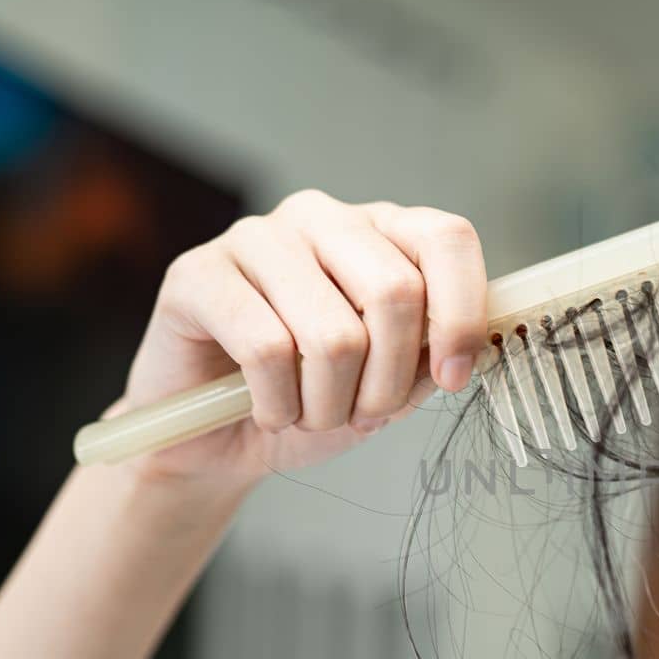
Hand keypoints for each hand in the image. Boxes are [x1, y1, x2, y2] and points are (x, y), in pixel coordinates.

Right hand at [107, 190, 488, 491]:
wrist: (221, 440)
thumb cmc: (312, 400)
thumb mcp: (391, 384)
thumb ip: (429, 355)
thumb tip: (460, 350)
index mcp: (380, 231)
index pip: (446, 238)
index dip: (461, 314)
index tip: (452, 377)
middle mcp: (322, 218)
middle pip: (394, 291)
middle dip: (387, 380)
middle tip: (363, 414)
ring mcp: (257, 237)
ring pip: (333, 334)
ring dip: (330, 405)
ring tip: (310, 416)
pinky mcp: (197, 274)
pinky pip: (266, 350)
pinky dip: (278, 405)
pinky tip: (269, 411)